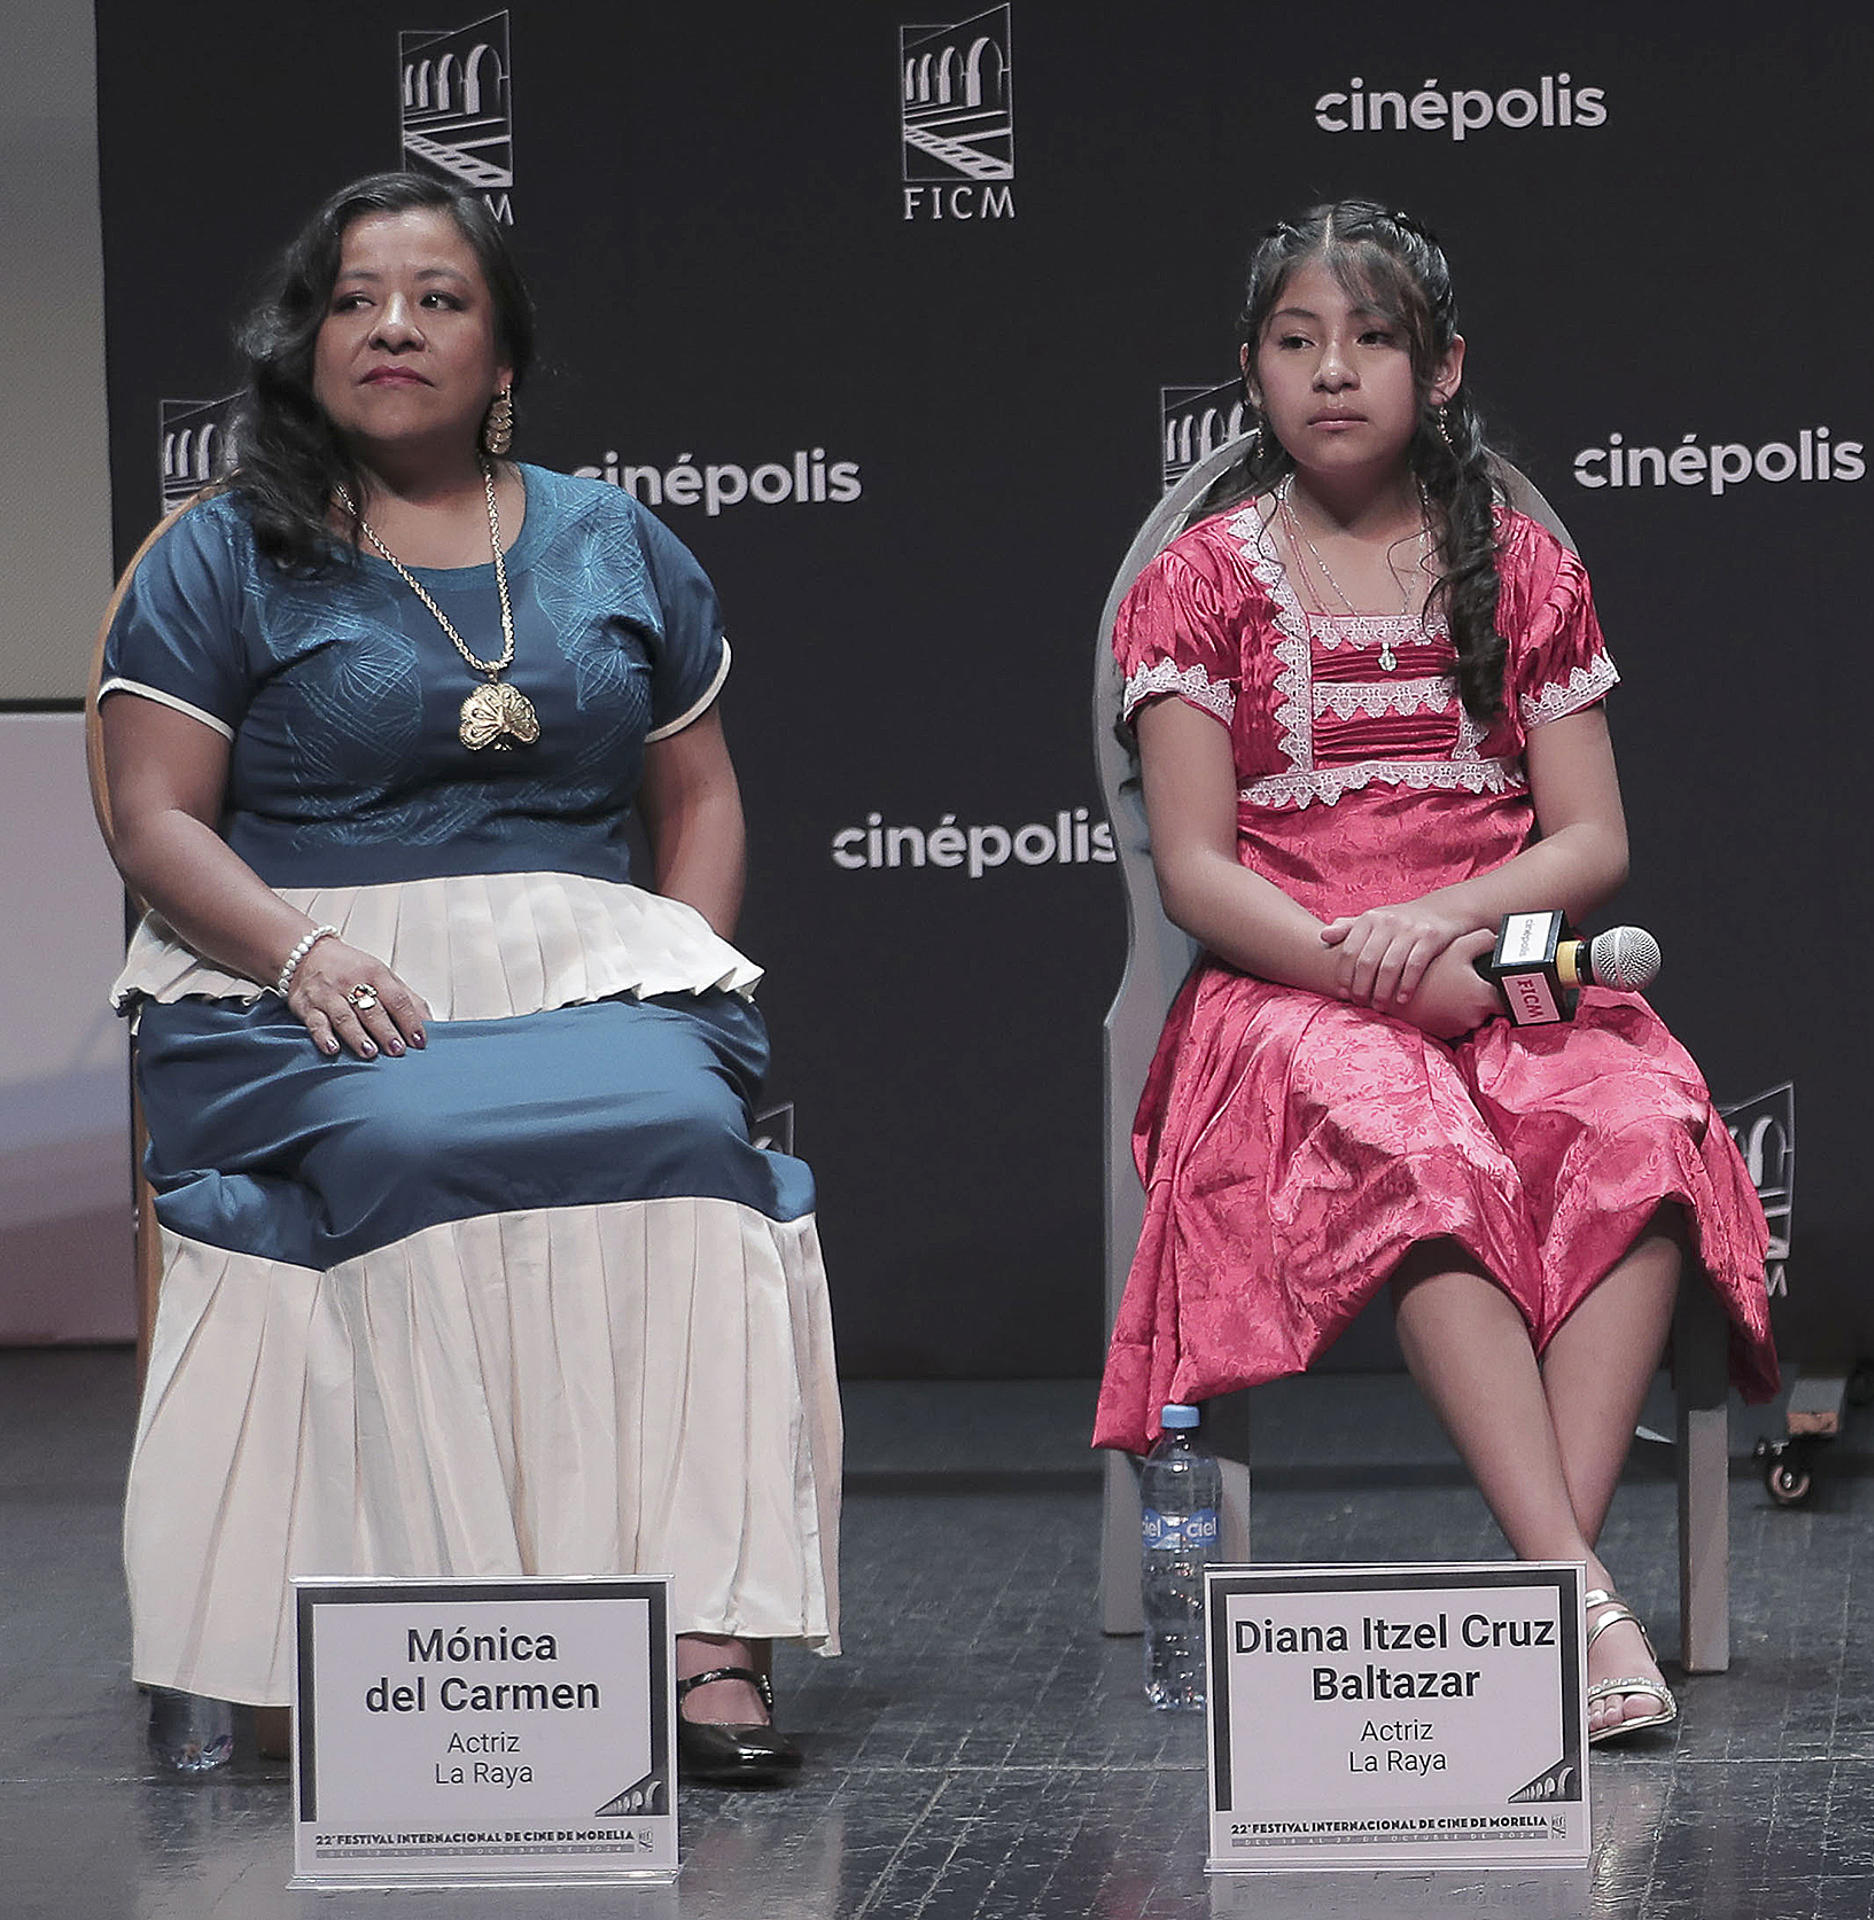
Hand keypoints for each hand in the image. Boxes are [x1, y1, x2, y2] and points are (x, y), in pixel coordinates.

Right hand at [287, 937, 430, 1059]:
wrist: (306, 954)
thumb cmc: (352, 970)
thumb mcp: (383, 977)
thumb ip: (407, 999)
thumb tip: (431, 1023)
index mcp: (375, 974)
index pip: (397, 999)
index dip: (410, 1021)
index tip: (419, 1041)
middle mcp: (352, 983)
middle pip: (372, 1009)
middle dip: (386, 1031)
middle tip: (397, 1050)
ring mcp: (328, 994)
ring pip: (344, 1016)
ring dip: (357, 1036)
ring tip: (370, 1052)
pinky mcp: (307, 1006)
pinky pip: (315, 1022)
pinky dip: (323, 1037)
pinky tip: (332, 1049)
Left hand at [1319, 899, 1479, 1006]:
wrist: (1443, 910)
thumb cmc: (1400, 922)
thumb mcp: (1374, 920)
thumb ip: (1348, 928)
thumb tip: (1323, 935)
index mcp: (1369, 918)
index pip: (1349, 950)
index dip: (1343, 975)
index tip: (1342, 993)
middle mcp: (1387, 922)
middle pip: (1367, 961)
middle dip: (1361, 987)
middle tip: (1360, 1003)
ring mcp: (1410, 929)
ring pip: (1390, 966)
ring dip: (1382, 991)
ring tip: (1378, 1006)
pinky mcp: (1431, 938)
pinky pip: (1415, 966)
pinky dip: (1406, 985)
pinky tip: (1401, 1000)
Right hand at [1393, 930, 1501, 1039]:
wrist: (1391, 995)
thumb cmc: (1427, 971)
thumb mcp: (1457, 948)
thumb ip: (1482, 941)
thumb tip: (1497, 939)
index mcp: (1484, 997)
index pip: (1508, 998)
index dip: (1503, 988)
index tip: (1494, 981)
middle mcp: (1476, 1017)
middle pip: (1489, 1009)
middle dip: (1481, 997)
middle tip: (1467, 982)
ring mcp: (1459, 1029)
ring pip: (1471, 1017)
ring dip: (1464, 1007)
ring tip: (1450, 991)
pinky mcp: (1443, 1035)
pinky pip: (1454, 1024)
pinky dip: (1450, 1015)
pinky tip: (1439, 1001)